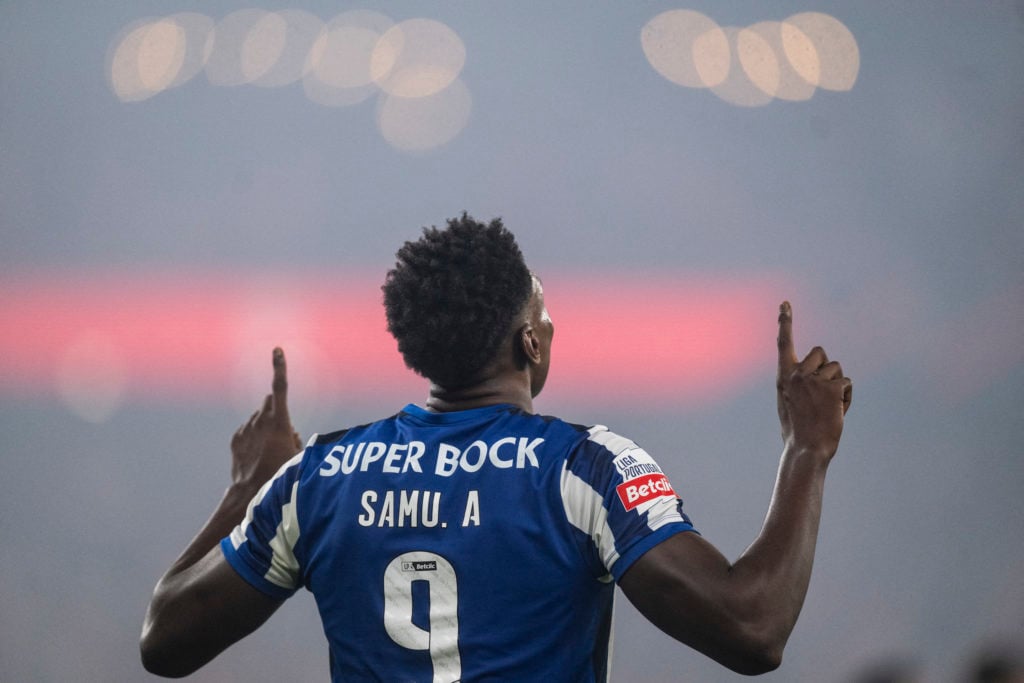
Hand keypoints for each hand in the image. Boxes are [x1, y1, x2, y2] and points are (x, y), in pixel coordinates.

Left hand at [230, 348, 303, 487]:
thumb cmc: (280, 474)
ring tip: (270, 451)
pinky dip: (255, 437)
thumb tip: (292, 432)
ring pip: (260, 417)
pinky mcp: (236, 437)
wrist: (250, 491)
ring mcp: (247, 428)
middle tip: (283, 434)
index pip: (280, 387)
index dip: (279, 366)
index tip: (277, 350)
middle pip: (270, 402)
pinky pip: (248, 430)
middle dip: (277, 411)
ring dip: (266, 426)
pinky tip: (257, 455)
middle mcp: (261, 420)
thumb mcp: (298, 456)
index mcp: (280, 421)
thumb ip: (296, 438)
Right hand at [776, 302, 851, 459]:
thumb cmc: (797, 429)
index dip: (785, 322)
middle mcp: (797, 374)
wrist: (806, 448)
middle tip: (822, 391)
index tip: (785, 303)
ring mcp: (814, 380)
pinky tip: (837, 411)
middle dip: (826, 367)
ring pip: (837, 369)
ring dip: (837, 385)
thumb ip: (797, 383)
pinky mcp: (832, 388)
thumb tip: (817, 373)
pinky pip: (847, 384)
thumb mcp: (788, 402)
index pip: (783, 343)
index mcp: (783, 377)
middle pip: (821, 352)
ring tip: (828, 406)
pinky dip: (846, 398)